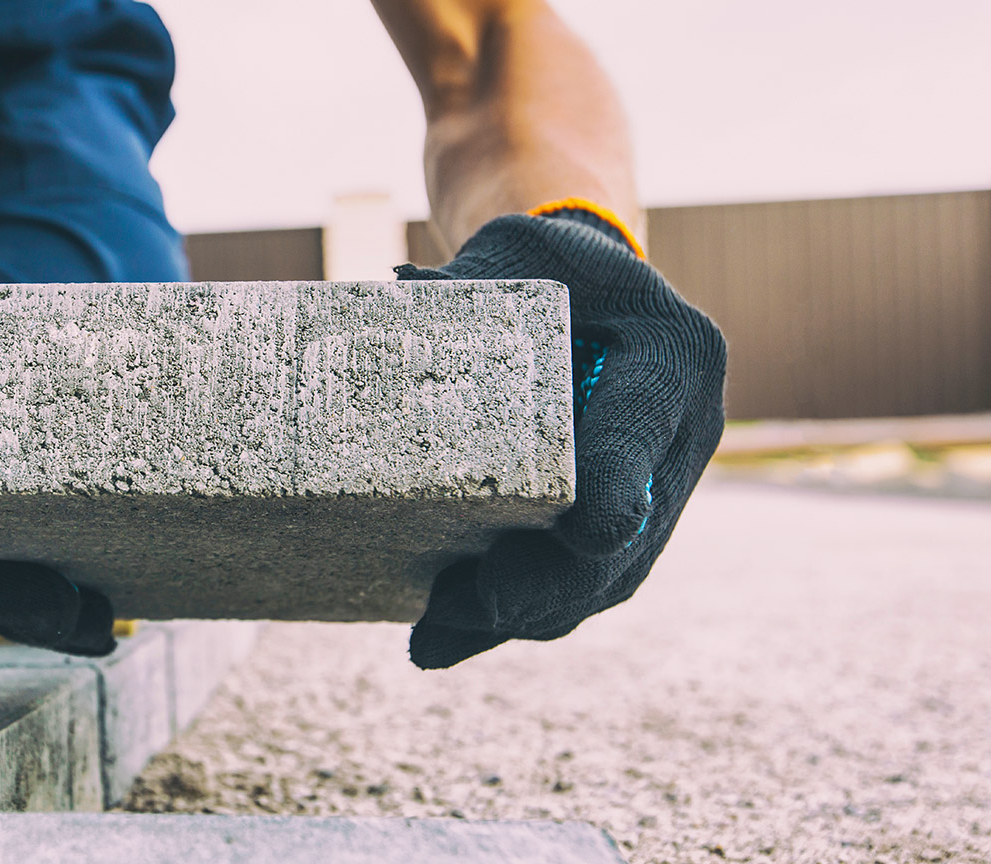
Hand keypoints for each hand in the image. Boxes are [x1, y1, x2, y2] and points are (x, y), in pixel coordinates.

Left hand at [395, 203, 726, 667]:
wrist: (590, 291)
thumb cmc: (546, 266)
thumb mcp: (513, 255)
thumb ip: (463, 289)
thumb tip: (387, 304)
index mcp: (673, 354)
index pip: (644, 433)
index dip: (618, 490)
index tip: (584, 532)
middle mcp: (685, 430)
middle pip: (628, 534)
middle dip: (551, 584)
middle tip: (468, 608)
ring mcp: (665, 486)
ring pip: (607, 578)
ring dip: (527, 618)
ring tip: (437, 637)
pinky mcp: (632, 522)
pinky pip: (586, 583)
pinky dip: (525, 614)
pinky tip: (453, 633)